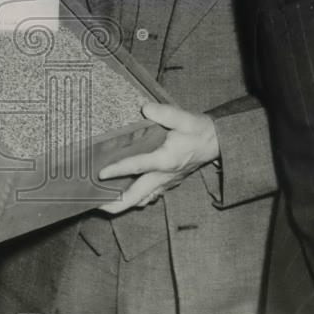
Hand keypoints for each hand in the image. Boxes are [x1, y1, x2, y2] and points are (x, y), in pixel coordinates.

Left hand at [96, 102, 219, 214]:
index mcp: (166, 160)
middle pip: (137, 196)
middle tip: (96, 204)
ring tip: (104, 201)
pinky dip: (136, 198)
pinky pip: (149, 195)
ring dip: (124, 203)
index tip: (101, 174)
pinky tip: (124, 193)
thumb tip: (145, 109)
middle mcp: (164, 176)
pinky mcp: (167, 182)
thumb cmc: (199, 130)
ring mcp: (166, 182)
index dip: (118, 170)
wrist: (217, 142)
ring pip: (142, 199)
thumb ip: (165, 113)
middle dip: (117, 204)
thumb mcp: (184, 118)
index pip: (138, 167)